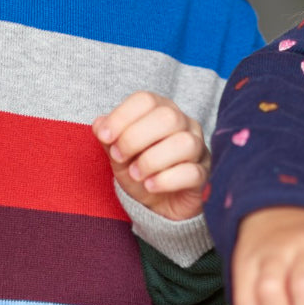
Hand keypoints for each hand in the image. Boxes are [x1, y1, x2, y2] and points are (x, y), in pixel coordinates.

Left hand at [93, 91, 208, 220]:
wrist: (159, 204)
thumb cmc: (140, 172)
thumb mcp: (118, 154)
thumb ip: (109, 137)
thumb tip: (100, 124)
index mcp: (162, 111)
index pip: (146, 100)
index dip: (121, 116)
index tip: (104, 137)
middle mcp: (185, 124)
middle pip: (167, 117)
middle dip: (135, 138)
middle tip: (119, 157)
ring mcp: (198, 149)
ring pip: (184, 143)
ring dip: (151, 160)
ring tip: (136, 174)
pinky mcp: (204, 175)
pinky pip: (192, 172)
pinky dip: (165, 180)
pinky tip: (150, 186)